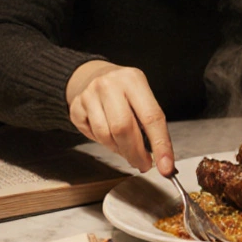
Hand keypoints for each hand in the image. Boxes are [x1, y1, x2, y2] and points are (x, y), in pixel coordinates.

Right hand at [66, 60, 173, 175]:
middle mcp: (110, 85)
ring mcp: (89, 95)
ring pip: (106, 135)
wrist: (94, 75)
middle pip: (124, 128)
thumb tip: (162, 156)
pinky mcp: (76, 107)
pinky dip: (104, 143)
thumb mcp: (142, 96)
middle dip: (136, 153)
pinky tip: (110, 137)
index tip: (166, 166)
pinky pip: (92, 135)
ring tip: (127, 150)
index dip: (160, 144)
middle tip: (144, 164)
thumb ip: (151, 123)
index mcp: (133, 80)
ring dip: (120, 150)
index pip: (151, 117)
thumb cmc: (124, 91)